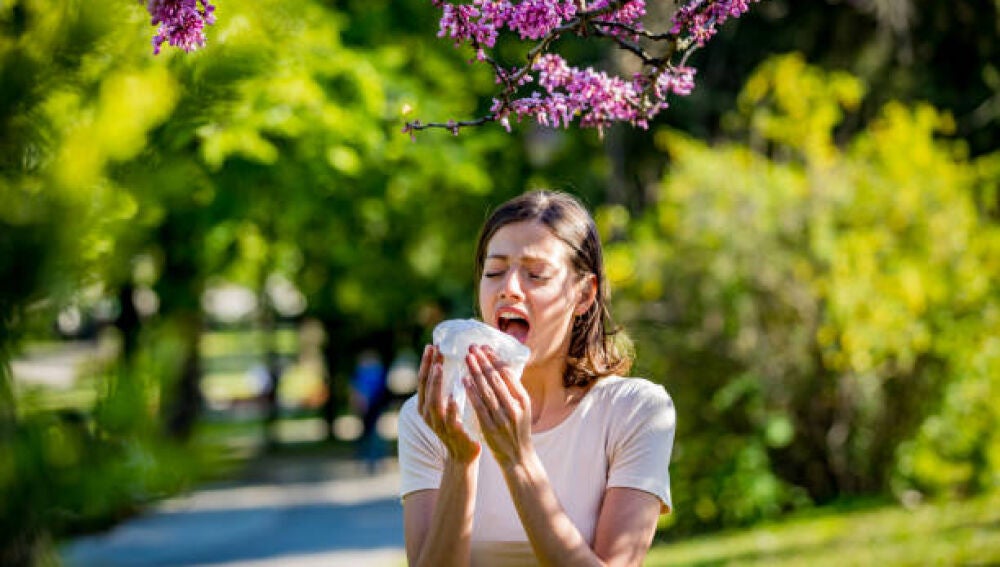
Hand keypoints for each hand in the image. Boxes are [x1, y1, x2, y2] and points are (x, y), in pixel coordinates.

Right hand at [417, 344, 480, 464]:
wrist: (463, 454)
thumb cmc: (456, 424)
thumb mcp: (446, 404)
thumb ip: (444, 388)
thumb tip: (446, 361)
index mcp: (425, 405)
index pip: (423, 380)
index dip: (426, 363)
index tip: (431, 345)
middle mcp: (428, 414)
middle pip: (425, 387)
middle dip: (429, 367)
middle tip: (434, 350)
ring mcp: (438, 424)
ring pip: (433, 401)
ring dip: (436, 384)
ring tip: (439, 368)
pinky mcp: (452, 433)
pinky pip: (450, 419)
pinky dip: (451, 408)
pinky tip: (454, 397)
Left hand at [463, 345, 532, 468]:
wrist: (518, 457)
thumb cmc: (518, 429)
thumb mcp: (522, 408)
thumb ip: (512, 391)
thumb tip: (501, 367)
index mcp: (523, 400)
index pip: (508, 374)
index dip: (496, 359)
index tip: (485, 347)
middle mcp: (514, 407)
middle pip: (496, 379)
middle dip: (484, 361)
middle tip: (473, 347)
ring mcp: (502, 418)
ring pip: (487, 390)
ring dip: (476, 372)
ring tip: (467, 358)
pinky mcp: (490, 428)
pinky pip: (479, 406)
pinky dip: (472, 392)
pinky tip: (464, 381)